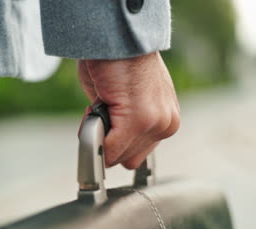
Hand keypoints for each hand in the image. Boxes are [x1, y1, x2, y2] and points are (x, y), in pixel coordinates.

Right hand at [78, 51, 179, 168]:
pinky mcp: (140, 120)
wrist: (118, 37)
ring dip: (100, 137)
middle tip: (99, 113)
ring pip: (116, 157)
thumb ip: (121, 124)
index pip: (137, 152)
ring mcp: (156, 124)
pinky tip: (95, 108)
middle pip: (128, 159)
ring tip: (100, 106)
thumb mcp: (126, 100)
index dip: (114, 142)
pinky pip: (108, 149)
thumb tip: (105, 140)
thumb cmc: (117, 62)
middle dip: (107, 142)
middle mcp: (166, 124)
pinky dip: (93, 135)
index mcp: (166, 120)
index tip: (104, 124)